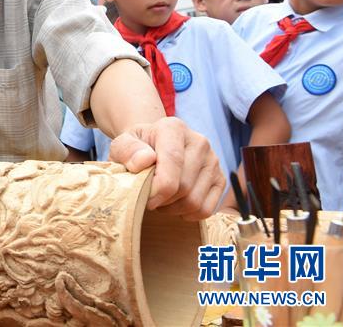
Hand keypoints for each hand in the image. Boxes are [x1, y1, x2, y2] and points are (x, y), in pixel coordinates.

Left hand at [108, 117, 225, 220]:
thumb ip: (127, 150)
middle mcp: (199, 142)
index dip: (158, 187)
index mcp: (174, 128)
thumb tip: (144, 160)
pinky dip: (187, 214)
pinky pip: (206, 209)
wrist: (153, 148)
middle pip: (183, 186)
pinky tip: (174, 205)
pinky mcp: (220, 179)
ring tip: (159, 200)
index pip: (173, 161)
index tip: (145, 198)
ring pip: (195, 201)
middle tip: (147, 198)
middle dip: (162, 200)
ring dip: (173, 209)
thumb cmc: (136, 149)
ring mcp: (213, 161)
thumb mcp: (121, 145)